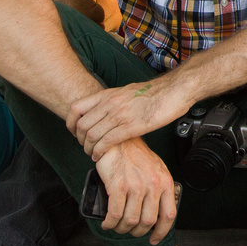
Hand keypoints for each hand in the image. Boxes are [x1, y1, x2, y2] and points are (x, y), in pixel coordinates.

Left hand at [68, 78, 188, 158]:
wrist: (175, 90)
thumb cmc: (157, 91)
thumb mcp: (129, 91)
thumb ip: (115, 101)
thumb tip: (108, 110)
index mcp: (109, 94)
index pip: (76, 108)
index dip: (70, 123)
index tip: (73, 132)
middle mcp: (110, 104)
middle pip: (82, 125)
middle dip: (79, 140)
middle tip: (84, 146)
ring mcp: (120, 115)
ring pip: (92, 135)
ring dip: (88, 148)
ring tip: (92, 153)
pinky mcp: (131, 127)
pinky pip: (106, 142)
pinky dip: (99, 151)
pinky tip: (99, 155)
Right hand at [94, 137, 179, 242]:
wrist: (119, 141)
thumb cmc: (136, 156)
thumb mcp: (157, 170)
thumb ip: (159, 189)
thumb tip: (156, 211)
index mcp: (165, 183)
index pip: (169, 215)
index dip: (161, 232)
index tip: (154, 239)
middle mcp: (153, 186)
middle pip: (147, 222)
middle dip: (137, 232)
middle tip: (130, 231)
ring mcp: (136, 186)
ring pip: (130, 221)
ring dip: (121, 229)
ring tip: (117, 226)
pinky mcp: (118, 186)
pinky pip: (114, 214)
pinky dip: (110, 223)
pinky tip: (108, 223)